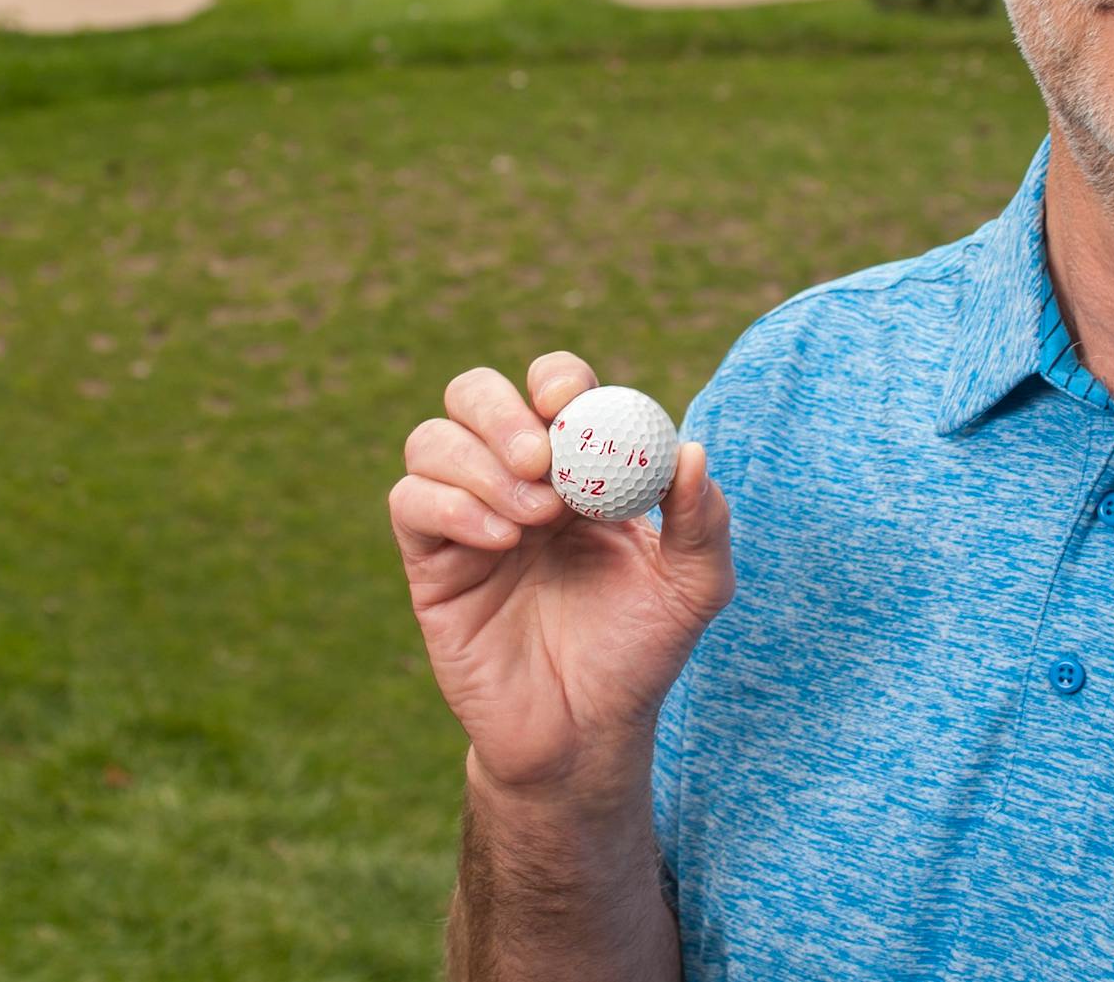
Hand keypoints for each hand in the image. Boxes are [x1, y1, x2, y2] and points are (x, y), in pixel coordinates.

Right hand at [387, 353, 733, 801]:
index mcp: (576, 466)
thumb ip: (703, 520)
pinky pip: (410, 501)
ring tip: (534, 518)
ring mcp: (465, 517)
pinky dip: (451, 505)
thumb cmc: (639, 652)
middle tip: (537, 457)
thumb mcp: (693, 587)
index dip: (555, 378)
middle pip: (473, 393)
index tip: (571, 402)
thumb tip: (690, 451)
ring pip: (431, 439)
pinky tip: (501, 543)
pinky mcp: (430, 561)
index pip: (551, 388)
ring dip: (480, 465)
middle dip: (500, 410)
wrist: (585, 734)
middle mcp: (514, 479)